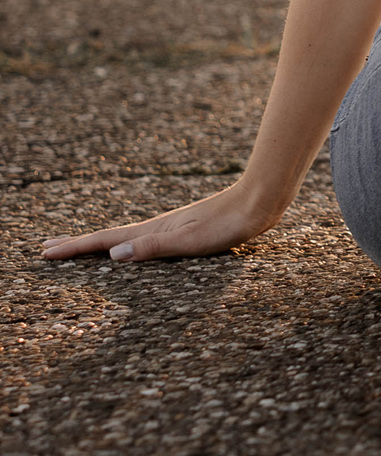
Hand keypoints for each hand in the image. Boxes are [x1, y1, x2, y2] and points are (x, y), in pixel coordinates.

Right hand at [39, 180, 283, 264]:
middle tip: (47, 249)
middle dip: (77, 244)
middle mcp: (156, 228)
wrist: (259, 202)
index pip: (104, 241)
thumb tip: (113, 254)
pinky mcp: (186, 229)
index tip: (45, 253)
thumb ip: (153, 248)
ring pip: (124, 237)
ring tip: (81, 247)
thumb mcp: (190, 242)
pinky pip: (144, 238)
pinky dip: (125, 242)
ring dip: (98, 243)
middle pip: (108, 237)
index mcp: (152, 232)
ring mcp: (170, 227)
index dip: (74, 248)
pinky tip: (132, 246)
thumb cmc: (228, 224)